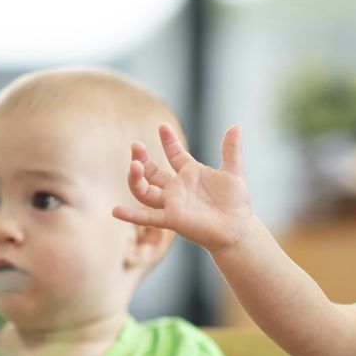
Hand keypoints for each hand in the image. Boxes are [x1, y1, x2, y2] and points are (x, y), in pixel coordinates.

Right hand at [111, 124, 252, 253]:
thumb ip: (231, 149)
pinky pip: (148, 218)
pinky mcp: (173, 220)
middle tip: (136, 145)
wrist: (240, 230)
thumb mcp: (234, 172)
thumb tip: (236, 126)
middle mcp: (177, 188)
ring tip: (135, 165)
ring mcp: (172, 204)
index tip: (163, 126)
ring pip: (145, 192)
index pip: (174, 154)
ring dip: (136, 179)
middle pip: (151, 172)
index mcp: (190, 174)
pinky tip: (116, 211)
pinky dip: (132, 215)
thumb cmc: (236, 204)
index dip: (168, 140)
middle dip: (141, 158)